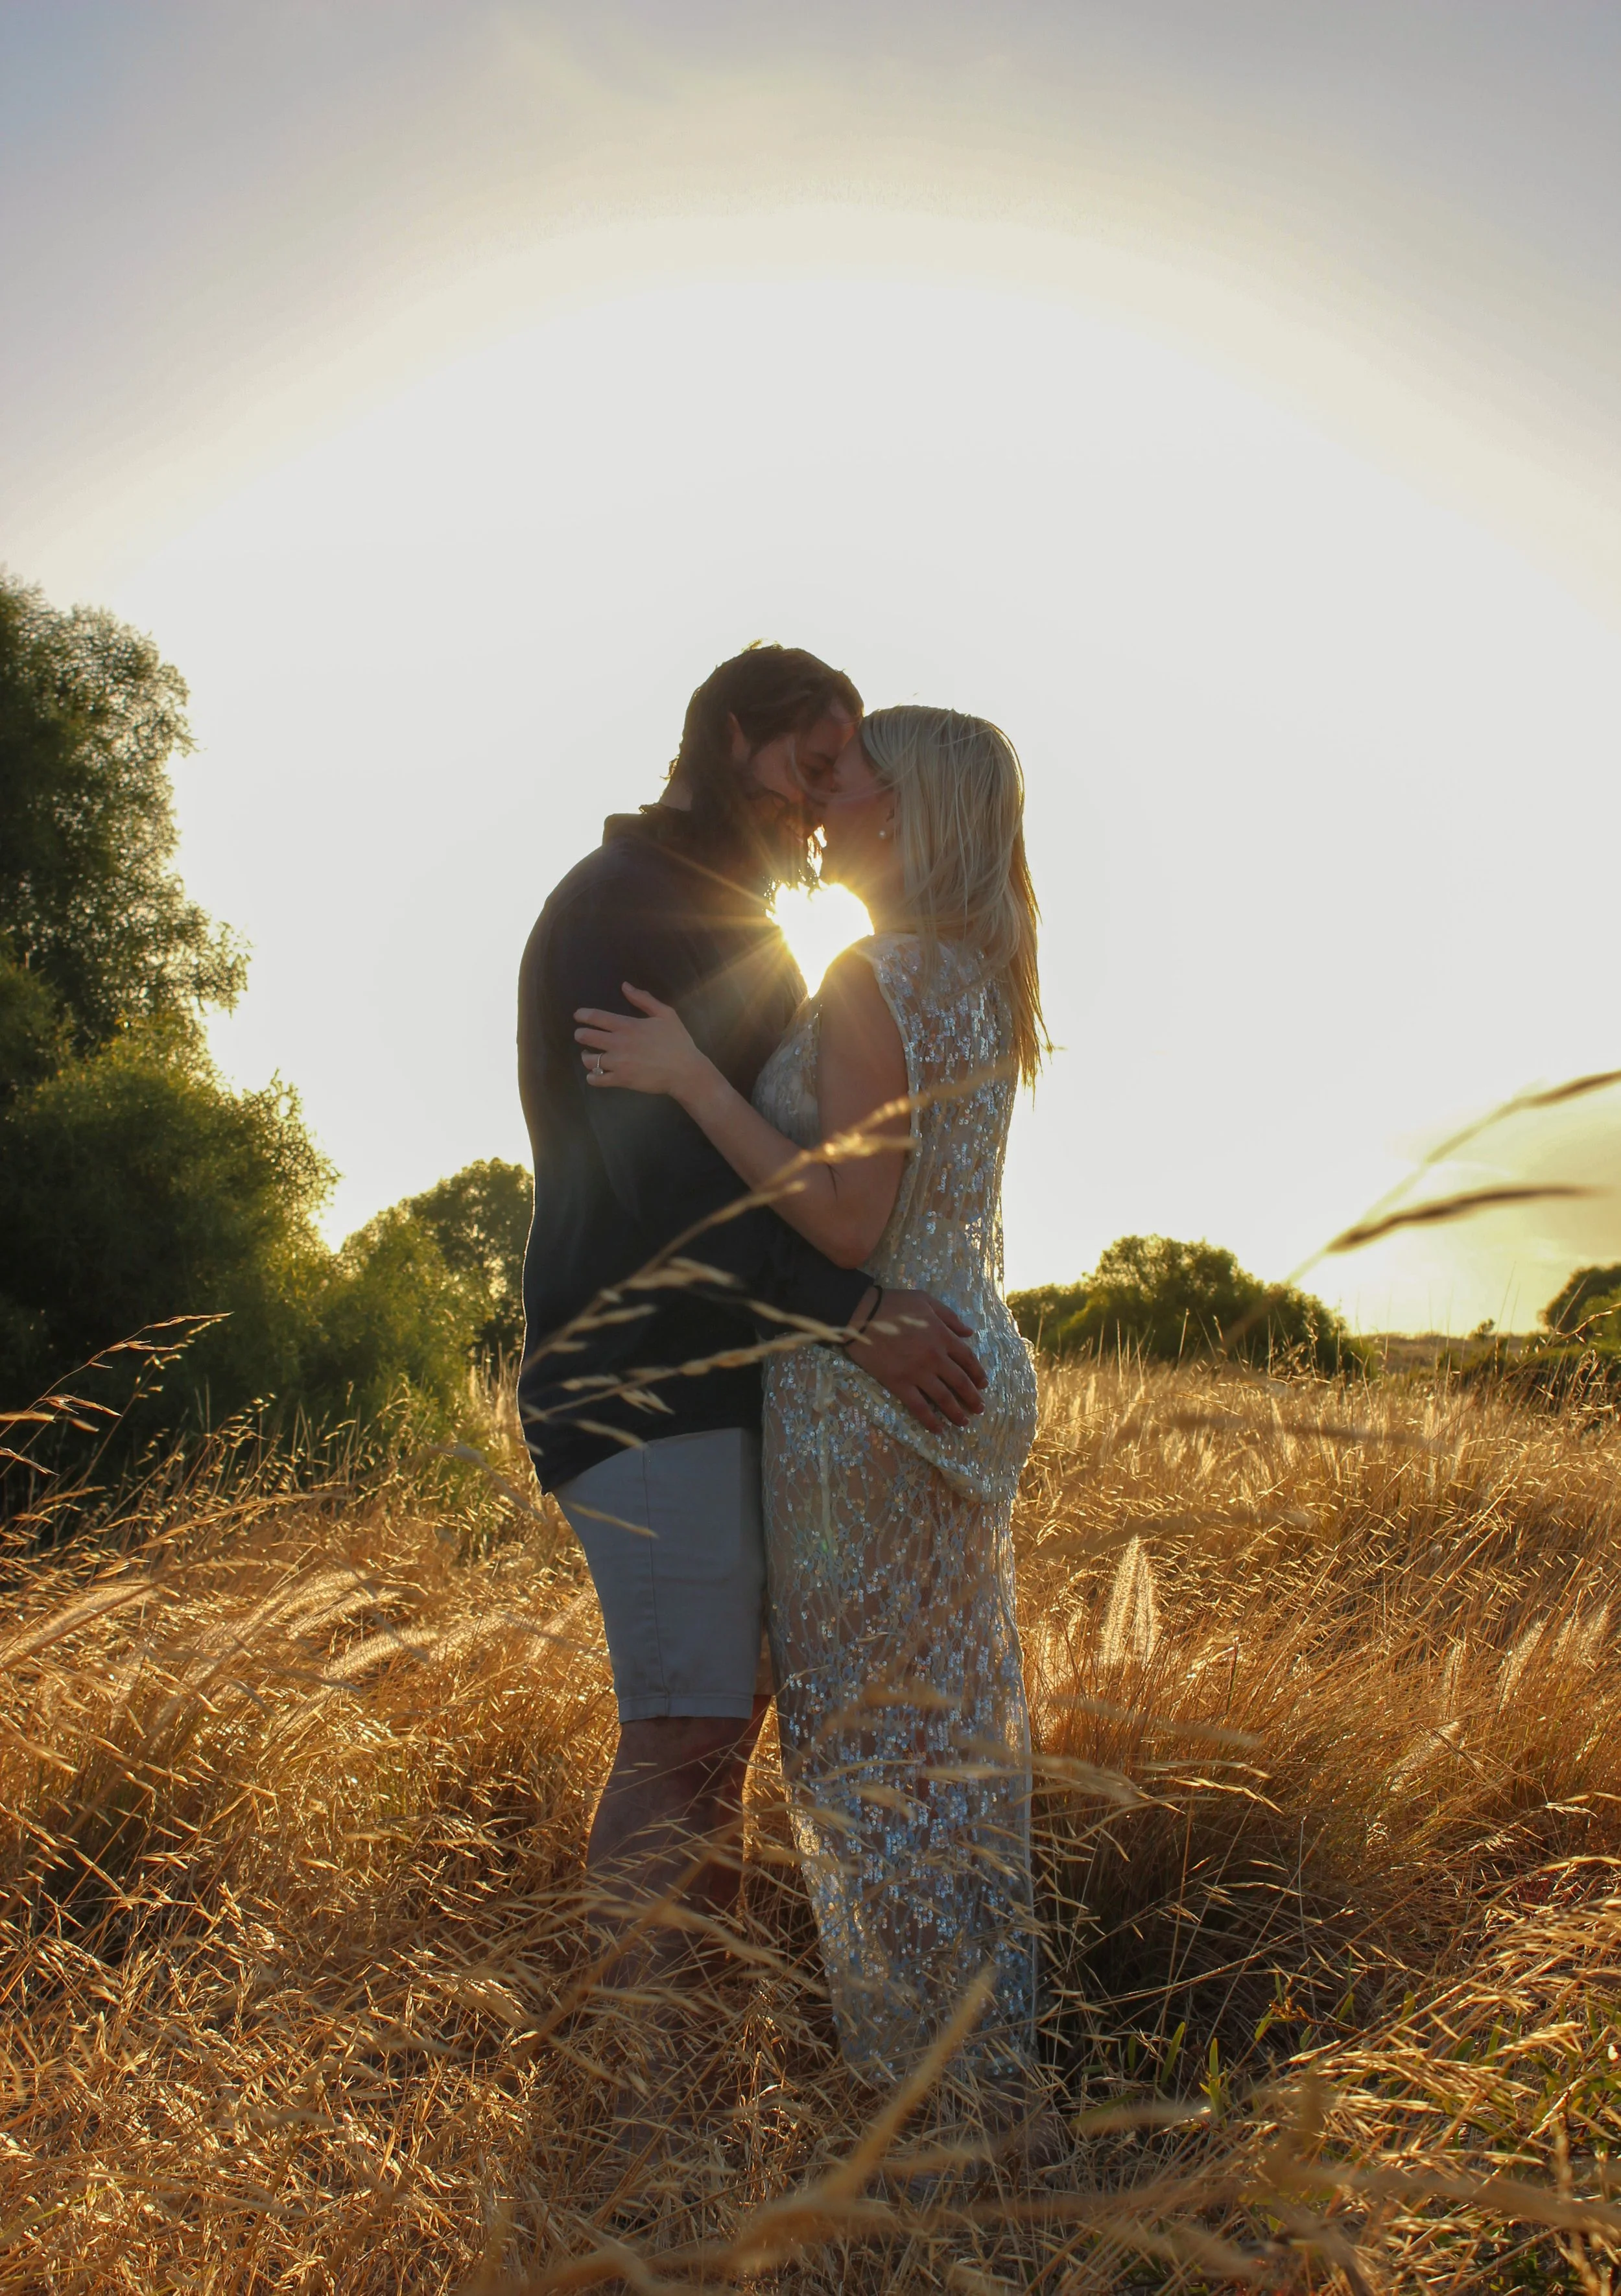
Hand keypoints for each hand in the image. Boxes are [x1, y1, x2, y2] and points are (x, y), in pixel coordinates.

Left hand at [574, 985, 708, 1099]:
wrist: (685, 1071)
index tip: (578, 1016)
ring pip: (589, 1060)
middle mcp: (618, 1043)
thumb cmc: (677, 1042)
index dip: (583, 1015)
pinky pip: (597, 1079)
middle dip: (580, 1035)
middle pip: (587, 1037)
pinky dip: (592, 1077)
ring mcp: (618, 1063)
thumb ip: (644, 999)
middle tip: (581, 1036)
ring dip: (585, 1057)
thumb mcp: (666, 1014)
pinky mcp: (621, 1080)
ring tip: (589, 1056)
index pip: (596, 1017)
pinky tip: (595, 1075)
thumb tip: (625, 986)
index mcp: (628, 1025)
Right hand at [849, 1289, 987, 1433]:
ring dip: (956, 1413)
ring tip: (964, 1423)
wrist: (861, 1314)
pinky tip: (938, 1429)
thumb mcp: (926, 1300)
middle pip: (960, 1382)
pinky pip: (918, 1406)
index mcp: (942, 1336)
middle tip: (980, 1408)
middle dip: (972, 1397)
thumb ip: (949, 1317)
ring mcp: (917, 1372)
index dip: (978, 1373)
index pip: (967, 1359)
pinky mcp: (899, 1383)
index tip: (983, 1384)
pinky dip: (930, 1420)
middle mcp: (935, 1357)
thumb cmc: (893, 1304)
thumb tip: (969, 1333)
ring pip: (943, 1398)